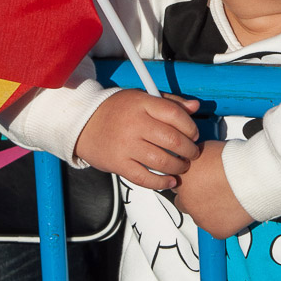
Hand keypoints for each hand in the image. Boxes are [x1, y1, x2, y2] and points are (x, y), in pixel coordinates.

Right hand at [74, 90, 199, 188]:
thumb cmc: (118, 110)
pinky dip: (160, 182)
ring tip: (182, 166)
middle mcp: (135, 124)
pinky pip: (144, 177)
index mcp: (142, 103)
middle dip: (188, 150)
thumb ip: (170, 102)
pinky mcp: (118, 163)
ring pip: (161, 160)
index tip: (194, 134)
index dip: (190, 127)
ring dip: (178, 167)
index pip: (174, 114)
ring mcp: (126, 145)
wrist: (85, 123)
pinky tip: (169, 181)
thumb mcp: (142, 98)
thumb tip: (195, 107)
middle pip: (171, 139)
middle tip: (192, 153)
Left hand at [174, 140, 252, 238]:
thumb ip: (194, 161)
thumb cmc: (232, 159)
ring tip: (224, 198)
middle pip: (184, 202)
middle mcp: (186, 201)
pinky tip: (231, 208)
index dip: (189, 181)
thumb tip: (194, 162)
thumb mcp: (204, 149)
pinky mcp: (215, 230)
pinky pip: (216, 228)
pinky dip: (222, 220)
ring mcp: (200, 218)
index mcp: (181, 180)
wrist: (251, 175)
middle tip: (211, 190)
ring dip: (207, 209)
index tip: (199, 180)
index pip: (177, 184)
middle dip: (194, 197)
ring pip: (200, 216)